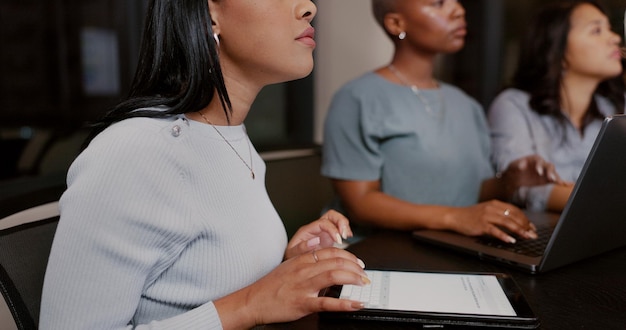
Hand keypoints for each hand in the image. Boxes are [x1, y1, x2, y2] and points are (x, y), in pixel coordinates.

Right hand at [216, 247, 367, 327]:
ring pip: (335, 275)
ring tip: (364, 283)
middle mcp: (304, 269)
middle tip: (365, 274)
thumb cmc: (271, 286)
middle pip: (337, 260)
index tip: (358, 262)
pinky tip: (356, 304)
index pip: (331, 251)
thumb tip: (326, 263)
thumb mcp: (289, 267)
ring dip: (354, 278)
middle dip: (356, 266)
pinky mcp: (303, 303)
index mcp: (302, 259)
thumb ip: (307, 263)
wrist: (253, 300)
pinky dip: (346, 303)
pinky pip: (328, 303)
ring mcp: (304, 286)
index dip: (349, 256)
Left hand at [285, 209, 352, 259]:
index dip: (332, 229)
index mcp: (307, 231)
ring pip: (336, 219)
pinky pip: (339, 228)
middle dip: (341, 222)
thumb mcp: (293, 254)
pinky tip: (348, 237)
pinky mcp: (329, 237)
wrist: (293, 264)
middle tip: (345, 234)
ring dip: (344, 225)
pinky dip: (346, 230)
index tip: (338, 240)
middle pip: (331, 215)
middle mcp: (316, 228)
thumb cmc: (292, 258)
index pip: (323, 223)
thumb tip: (315, 240)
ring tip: (348, 235)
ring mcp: (323, 232)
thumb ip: (301, 248)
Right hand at [446, 200, 536, 242]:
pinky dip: (504, 236)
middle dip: (525, 226)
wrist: (455, 216)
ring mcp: (486, 216)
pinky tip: (510, 240)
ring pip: (507, 222)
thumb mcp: (486, 211)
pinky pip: (495, 230)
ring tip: (527, 237)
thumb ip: (500, 214)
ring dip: (519, 230)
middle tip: (533, 234)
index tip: (532, 227)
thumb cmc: (471, 215)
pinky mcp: (481, 224)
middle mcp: (492, 208)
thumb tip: (516, 222)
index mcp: (495, 204)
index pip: (515, 210)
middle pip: (513, 216)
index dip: (525, 219)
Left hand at [499, 155, 563, 197]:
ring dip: (556, 176)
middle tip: (549, 178)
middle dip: (550, 171)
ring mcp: (544, 171)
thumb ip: (516, 165)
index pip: (539, 160)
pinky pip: (554, 180)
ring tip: (558, 182)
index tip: (538, 172)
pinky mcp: (546, 179)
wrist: (513, 179)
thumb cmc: (512, 170)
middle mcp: (541, 164)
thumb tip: (522, 166)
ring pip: (553, 173)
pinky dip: (559, 181)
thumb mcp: (511, 166)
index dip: (540, 165)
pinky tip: (563, 184)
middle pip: (548, 165)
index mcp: (533, 159)